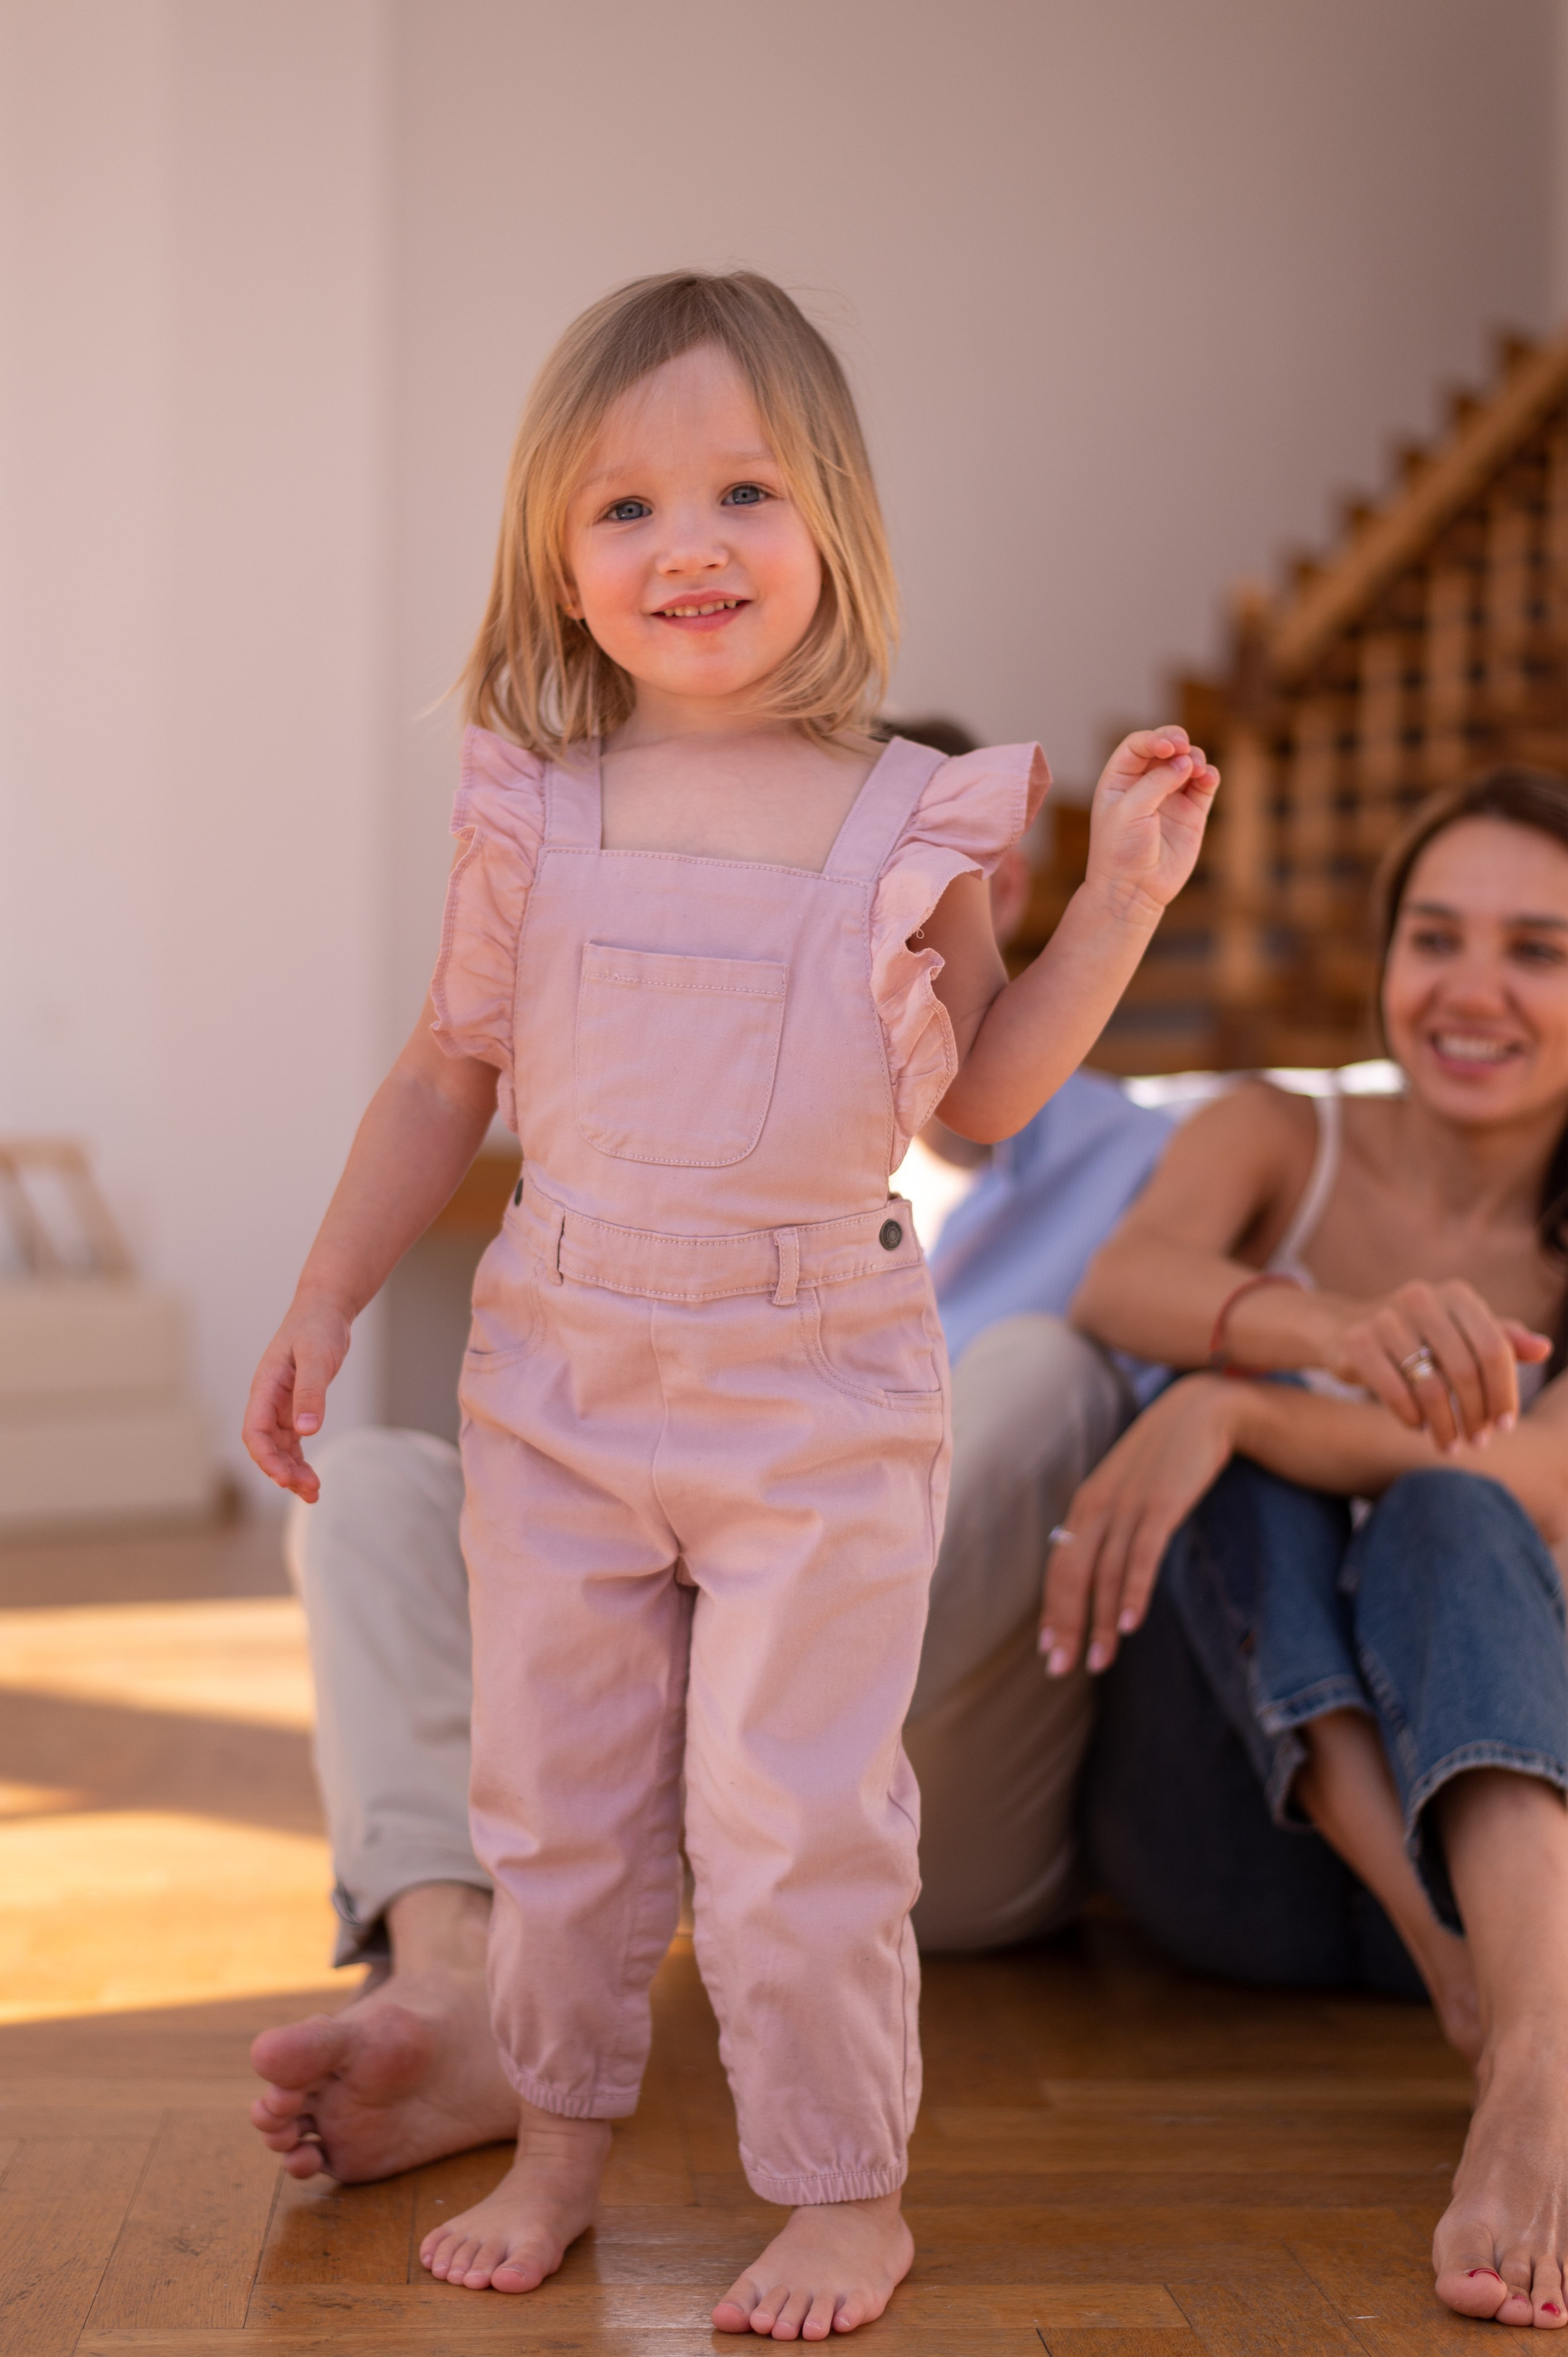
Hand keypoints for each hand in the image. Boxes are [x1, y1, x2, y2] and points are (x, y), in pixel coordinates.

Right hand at [241, 1294, 351, 1501]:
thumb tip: (306, 1431)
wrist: (325, 1310)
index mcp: (264, 1387)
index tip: (285, 1478)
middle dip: (283, 1471)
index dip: (266, 1457)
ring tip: (314, 1493)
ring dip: (292, 1471)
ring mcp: (280, 1406)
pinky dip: (299, 1460)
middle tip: (310, 1490)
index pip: (254, 1431)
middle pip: (266, 1445)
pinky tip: (312, 1479)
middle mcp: (267, 1400)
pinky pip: (292, 1442)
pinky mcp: (295, 1408)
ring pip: (279, 1447)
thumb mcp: (317, 1357)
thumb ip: (311, 1393)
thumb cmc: (318, 1328)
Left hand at [1039, 1373, 1239, 1677]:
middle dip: (1067, 1625)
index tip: (1050, 1650)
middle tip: (1064, 1669)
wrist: (1204, 1409)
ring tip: (1099, 1661)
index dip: (1053, 1611)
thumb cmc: (1166, 1457)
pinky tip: (1131, 1625)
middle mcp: (1098, 1505)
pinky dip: (1134, 1592)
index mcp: (1085, 1504)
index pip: (1059, 1567)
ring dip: (1101, 1622)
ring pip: (1106, 1574)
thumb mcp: (1128, 1490)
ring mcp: (1129, 1505)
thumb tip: (1097, 1568)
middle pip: (1072, 1575)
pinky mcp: (1162, 1504)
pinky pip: (1142, 1556)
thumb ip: (1110, 1524)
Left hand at [1085, 726, 1219, 918]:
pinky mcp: (1192, 812)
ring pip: (1188, 762)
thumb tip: (1186, 762)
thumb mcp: (1130, 811)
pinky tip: (1207, 778)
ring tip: (1194, 770)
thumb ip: (1156, 783)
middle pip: (1165, 747)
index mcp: (1119, 780)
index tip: (1167, 747)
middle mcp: (1145, 784)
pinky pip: (1205, 784)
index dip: (1154, 739)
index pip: (1138, 745)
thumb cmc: (1120, 851)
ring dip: (1194, 758)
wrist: (1134, 891)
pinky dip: (1209, 776)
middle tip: (1183, 748)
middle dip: (1177, 741)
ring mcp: (1170, 797)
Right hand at [1331, 1279, 1551, 1450]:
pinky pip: (1395, 1391)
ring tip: (1450, 1443)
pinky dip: (1412, 1417)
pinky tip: (1418, 1426)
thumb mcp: (1461, 1332)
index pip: (1495, 1348)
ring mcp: (1385, 1318)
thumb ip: (1501, 1340)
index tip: (1506, 1425)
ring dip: (1445, 1425)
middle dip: (1476, 1415)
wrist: (1344, 1327)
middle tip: (1478, 1441)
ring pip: (1431, 1386)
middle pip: (1466, 1370)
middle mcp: (1421, 1298)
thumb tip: (1544, 1349)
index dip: (1505, 1392)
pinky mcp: (1357, 1342)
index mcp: (1456, 1294)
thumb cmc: (1418, 1335)